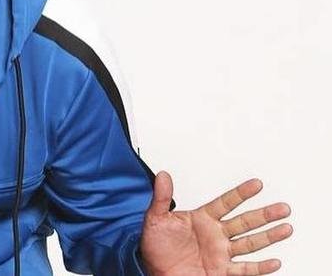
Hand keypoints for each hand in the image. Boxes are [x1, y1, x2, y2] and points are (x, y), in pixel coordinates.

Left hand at [140, 171, 292, 275]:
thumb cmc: (155, 246)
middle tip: (282, 208)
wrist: (154, 271)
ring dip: (269, 236)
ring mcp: (221, 253)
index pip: (226, 203)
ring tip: (286, 228)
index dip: (241, 193)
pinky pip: (245, 269)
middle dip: (264, 215)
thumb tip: (162, 176)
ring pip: (250, 243)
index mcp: (202, 219)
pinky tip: (274, 261)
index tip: (257, 184)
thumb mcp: (155, 219)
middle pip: (245, 222)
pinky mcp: (221, 271)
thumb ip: (161, 198)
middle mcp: (216, 235)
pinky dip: (260, 267)